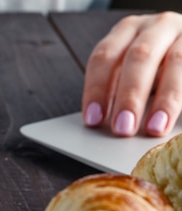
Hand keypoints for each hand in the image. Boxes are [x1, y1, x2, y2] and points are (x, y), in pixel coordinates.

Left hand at [82, 12, 181, 136]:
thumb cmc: (154, 62)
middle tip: (122, 127)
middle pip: (139, 57)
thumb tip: (101, 123)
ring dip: (164, 99)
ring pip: (176, 61)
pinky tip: (172, 117)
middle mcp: (155, 26)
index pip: (104, 57)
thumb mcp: (129, 70)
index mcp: (127, 31)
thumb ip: (116, 90)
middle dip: (129, 95)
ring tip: (154, 128)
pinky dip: (181, 97)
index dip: (96, 89)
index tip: (94, 119)